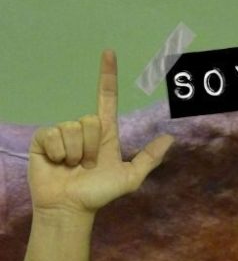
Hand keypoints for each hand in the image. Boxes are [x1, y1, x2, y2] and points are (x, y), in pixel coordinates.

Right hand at [27, 50, 173, 216]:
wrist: (71, 207)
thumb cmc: (100, 193)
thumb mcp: (130, 177)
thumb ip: (149, 158)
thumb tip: (170, 138)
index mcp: (105, 134)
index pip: (106, 99)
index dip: (107, 76)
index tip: (109, 53)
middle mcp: (84, 130)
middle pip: (90, 120)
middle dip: (91, 146)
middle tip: (87, 165)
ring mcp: (62, 133)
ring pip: (72, 128)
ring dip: (74, 152)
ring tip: (72, 166)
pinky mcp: (43, 139)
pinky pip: (53, 135)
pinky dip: (57, 153)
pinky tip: (57, 163)